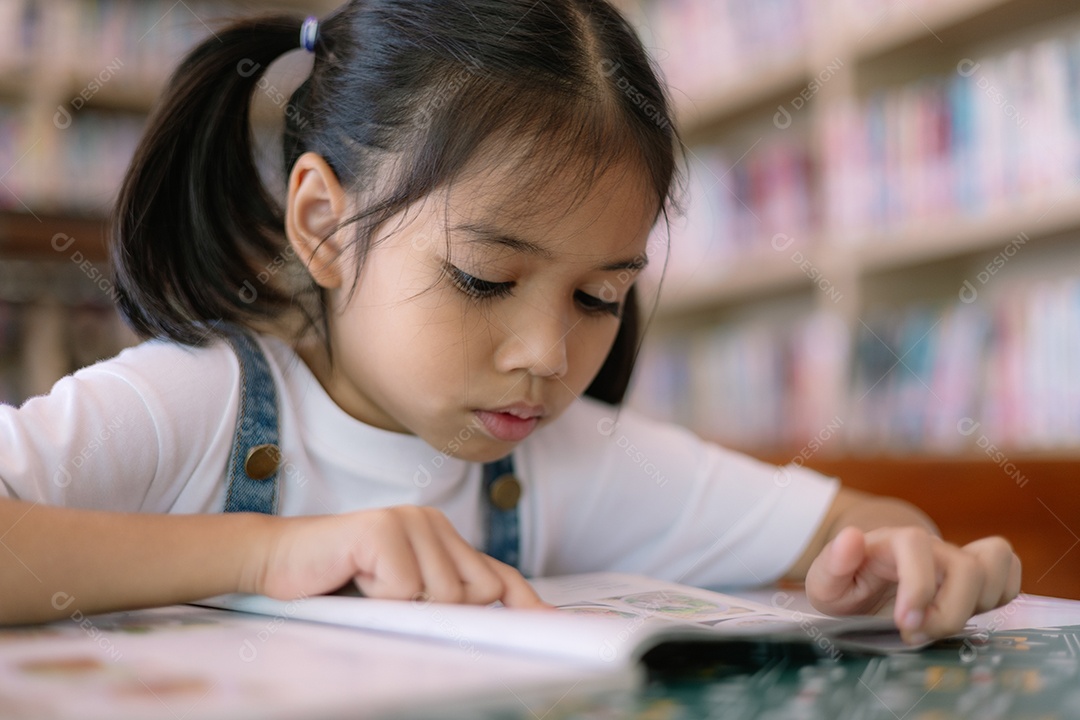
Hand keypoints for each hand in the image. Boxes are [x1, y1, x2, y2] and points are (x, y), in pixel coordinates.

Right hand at [250, 505, 546, 607]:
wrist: (277, 563)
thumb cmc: (339, 584)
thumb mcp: (402, 596)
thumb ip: (444, 602)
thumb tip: (494, 622)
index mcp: (444, 538)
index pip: (498, 578)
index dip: (527, 606)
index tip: (559, 629)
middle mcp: (434, 523)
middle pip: (475, 593)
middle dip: (440, 613)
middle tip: (391, 601)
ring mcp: (410, 522)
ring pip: (442, 596)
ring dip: (402, 608)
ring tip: (368, 588)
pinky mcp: (383, 529)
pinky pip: (405, 590)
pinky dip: (378, 598)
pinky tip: (355, 579)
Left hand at [805, 526, 1020, 643]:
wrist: (863, 582)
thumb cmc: (846, 583)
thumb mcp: (824, 581)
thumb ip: (833, 563)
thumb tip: (851, 537)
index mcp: (893, 542)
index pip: (917, 547)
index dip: (919, 586)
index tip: (905, 623)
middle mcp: (932, 546)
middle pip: (967, 567)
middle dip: (948, 612)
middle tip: (917, 634)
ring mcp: (957, 557)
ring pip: (994, 569)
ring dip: (975, 607)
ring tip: (940, 622)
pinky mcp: (978, 573)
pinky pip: (1009, 576)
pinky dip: (997, 599)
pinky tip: (965, 612)